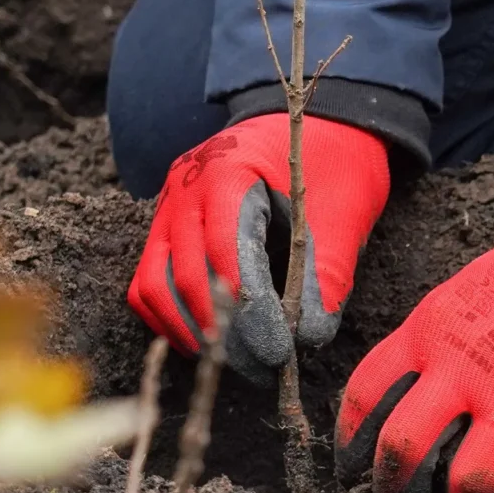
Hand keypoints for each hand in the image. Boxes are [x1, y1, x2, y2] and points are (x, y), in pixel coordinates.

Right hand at [128, 114, 388, 386]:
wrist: (314, 123)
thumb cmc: (334, 162)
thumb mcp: (345, 213)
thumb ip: (327, 274)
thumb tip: (307, 339)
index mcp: (230, 172)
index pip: (228, 254)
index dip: (251, 311)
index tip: (279, 353)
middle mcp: (185, 187)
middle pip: (186, 276)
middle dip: (226, 333)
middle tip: (264, 369)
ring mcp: (167, 206)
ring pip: (154, 285)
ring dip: (191, 332)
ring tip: (238, 363)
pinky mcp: (164, 226)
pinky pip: (148, 282)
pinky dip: (171, 319)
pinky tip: (210, 343)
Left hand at [334, 215, 493, 492]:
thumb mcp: (465, 289)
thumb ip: (437, 339)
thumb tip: (420, 387)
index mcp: (431, 334)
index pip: (366, 394)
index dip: (352, 440)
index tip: (355, 463)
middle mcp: (463, 373)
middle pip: (402, 450)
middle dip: (393, 489)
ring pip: (467, 486)